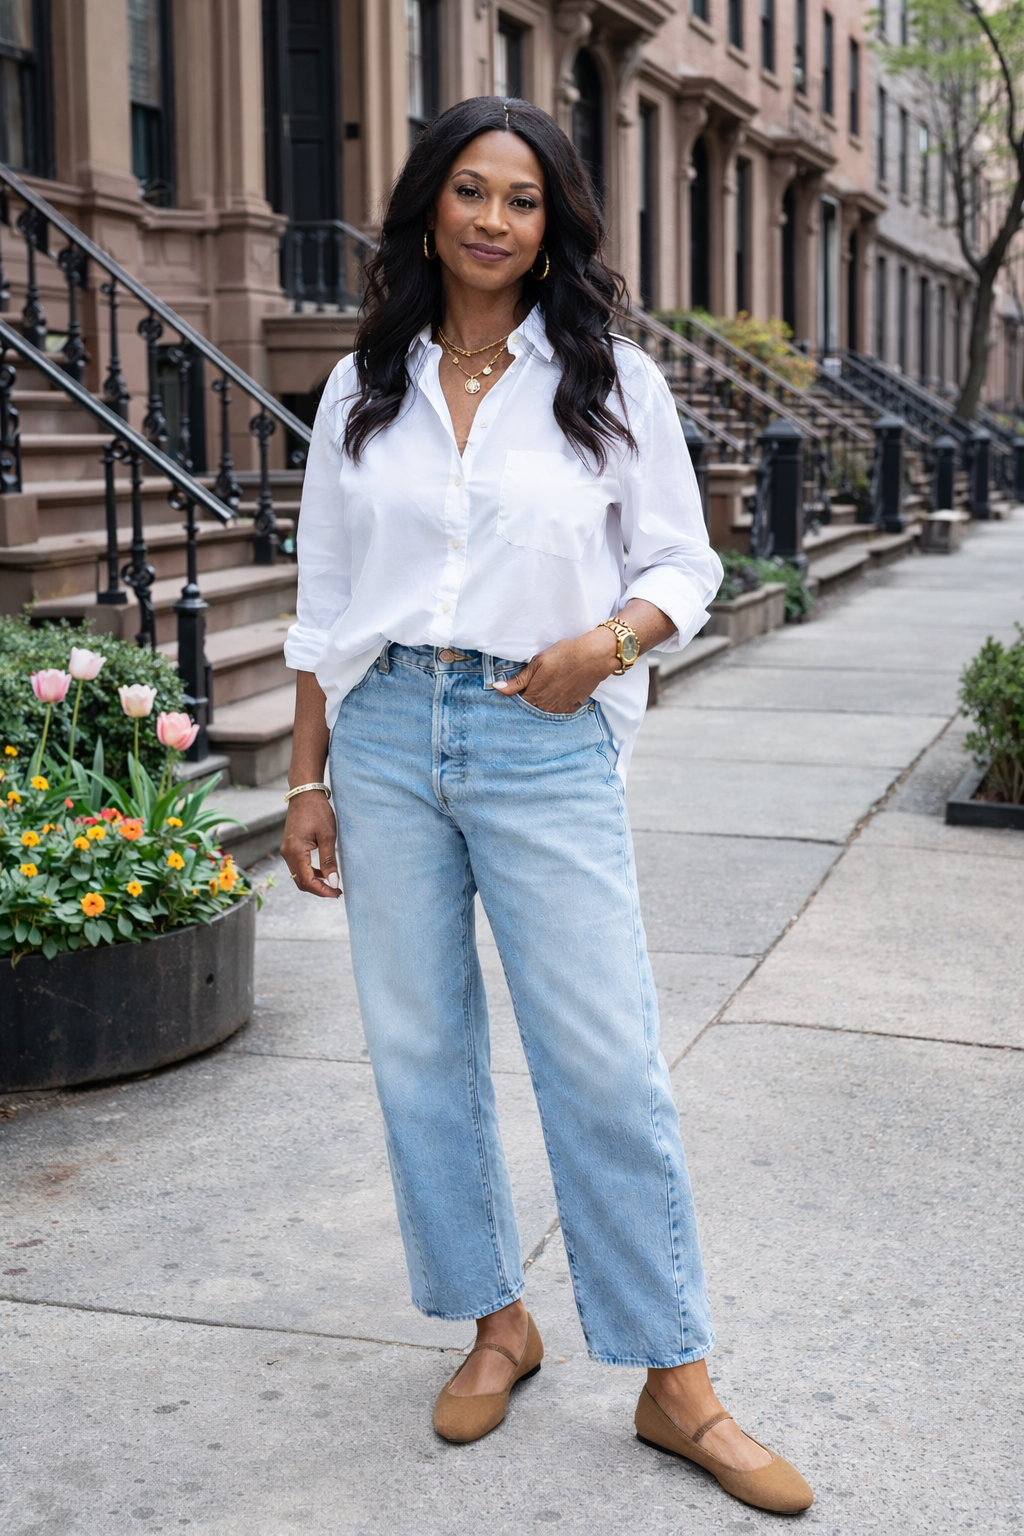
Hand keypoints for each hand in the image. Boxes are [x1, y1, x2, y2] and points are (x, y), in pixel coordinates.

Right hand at [280, 791, 341, 897]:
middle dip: (318, 889)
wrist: (304, 794)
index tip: (337, 893)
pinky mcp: (289, 847)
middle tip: (336, 891)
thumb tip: (333, 883)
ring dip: (314, 882)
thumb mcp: (328, 836)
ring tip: (332, 883)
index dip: (322, 890)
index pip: (307, 881)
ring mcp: (286, 850)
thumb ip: (329, 861)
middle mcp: (287, 853)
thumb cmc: (318, 811)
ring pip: (299, 875)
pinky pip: (298, 866)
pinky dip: (310, 872)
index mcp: (295, 851)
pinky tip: (323, 872)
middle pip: (301, 881)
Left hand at [493, 628, 619, 713]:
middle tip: (531, 689)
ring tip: (545, 689)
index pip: (516, 705)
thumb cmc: (564, 656)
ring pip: (544, 711)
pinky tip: (556, 693)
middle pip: (530, 710)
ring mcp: (560, 710)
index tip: (514, 691)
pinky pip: (559, 711)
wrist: (593, 657)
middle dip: (527, 703)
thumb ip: (517, 680)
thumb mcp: (537, 663)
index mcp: (534, 697)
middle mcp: (546, 708)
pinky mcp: (572, 708)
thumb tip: (496, 688)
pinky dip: (555, 705)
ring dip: (541, 704)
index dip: (514, 698)